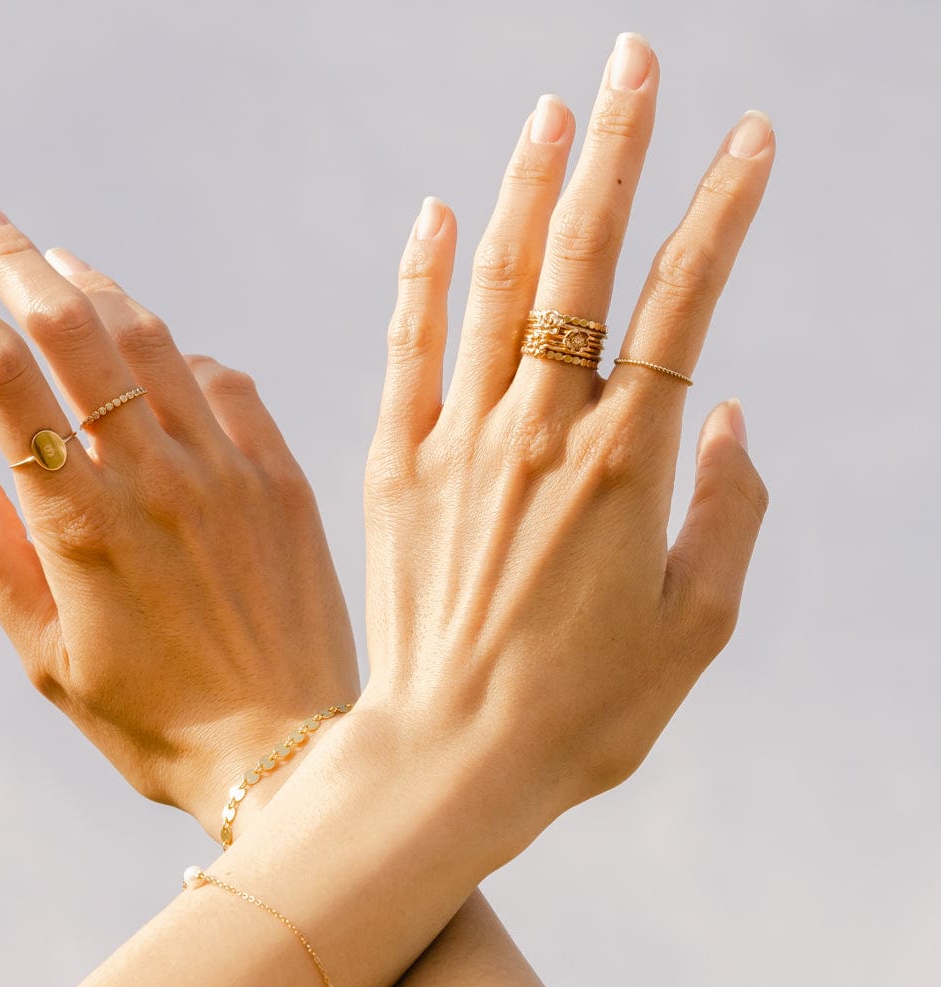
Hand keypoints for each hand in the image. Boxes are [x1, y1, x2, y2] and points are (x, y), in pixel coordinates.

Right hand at [0, 201, 358, 835]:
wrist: (287, 754)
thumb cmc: (156, 723)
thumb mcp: (49, 664)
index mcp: (81, 524)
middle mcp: (156, 479)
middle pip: (75, 329)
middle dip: (16, 257)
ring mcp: (228, 472)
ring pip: (155, 341)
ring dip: (99, 289)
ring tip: (60, 266)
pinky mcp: (283, 481)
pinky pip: (230, 385)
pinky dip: (186, 359)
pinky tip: (166, 359)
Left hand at [363, 37, 773, 846]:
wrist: (450, 759)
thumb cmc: (582, 714)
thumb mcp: (695, 631)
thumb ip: (730, 515)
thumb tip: (730, 415)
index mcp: (625, 470)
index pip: (683, 305)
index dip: (719, 213)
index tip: (748, 137)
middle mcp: (539, 436)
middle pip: (586, 266)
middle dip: (618, 152)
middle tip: (636, 60)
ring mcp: (458, 445)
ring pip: (498, 286)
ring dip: (530, 190)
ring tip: (556, 109)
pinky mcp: (394, 468)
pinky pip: (408, 349)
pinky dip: (424, 277)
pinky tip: (440, 213)